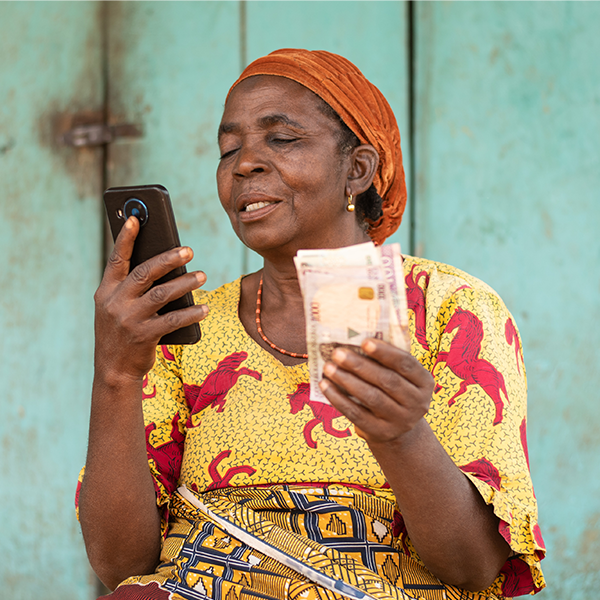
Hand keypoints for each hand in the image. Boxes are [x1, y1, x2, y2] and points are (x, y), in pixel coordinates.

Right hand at [93, 217, 207, 381]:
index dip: (125, 238)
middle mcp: (115, 303)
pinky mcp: (144, 336)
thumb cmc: (120, 332)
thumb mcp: (115, 308)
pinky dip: (191, 313)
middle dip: (168, 259)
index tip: (136, 218)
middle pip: (145, 273)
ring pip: (162, 294)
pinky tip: (204, 308)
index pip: (116, 259)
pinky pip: (173, 320)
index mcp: (105, 291)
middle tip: (189, 250)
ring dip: (185, 283)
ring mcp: (129, 320)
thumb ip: (131, 287)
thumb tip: (163, 263)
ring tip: (202, 276)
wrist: (113, 370)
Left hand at [319, 338, 433, 444]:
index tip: (364, 342)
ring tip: (329, 367)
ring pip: (371, 397)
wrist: (398, 429)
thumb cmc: (394, 390)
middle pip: (387, 381)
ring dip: (347, 380)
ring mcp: (400, 421)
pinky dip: (339, 399)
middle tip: (337, 353)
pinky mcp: (381, 433)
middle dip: (360, 365)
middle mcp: (417, 403)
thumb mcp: (400, 377)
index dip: (386, 352)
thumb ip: (386, 361)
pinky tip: (326, 386)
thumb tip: (355, 340)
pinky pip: (357, 414)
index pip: (407, 364)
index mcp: (425, 382)